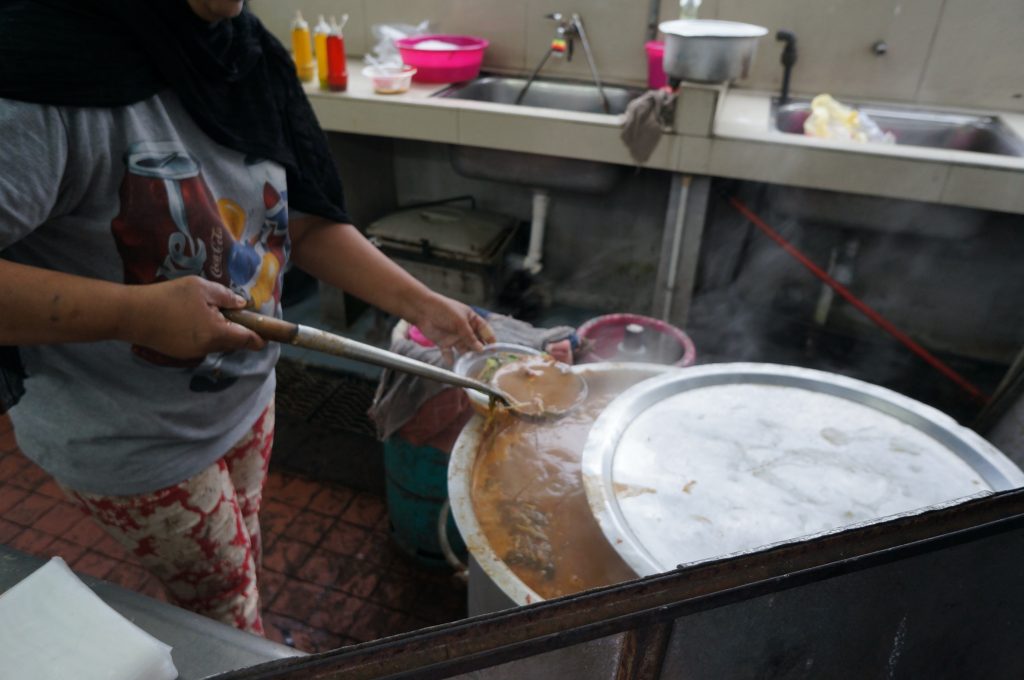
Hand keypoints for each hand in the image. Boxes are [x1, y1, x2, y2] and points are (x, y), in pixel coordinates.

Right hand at [121, 276, 265, 358]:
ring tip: (206, 310)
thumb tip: (241, 305)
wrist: (131, 314)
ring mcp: (192, 353)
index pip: (247, 340)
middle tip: (231, 311)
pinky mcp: (178, 353)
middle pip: (231, 342)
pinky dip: (202, 334)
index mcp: (218, 333)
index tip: (267, 335)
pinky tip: (188, 318)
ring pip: (215, 343)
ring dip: (218, 331)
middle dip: (236, 330)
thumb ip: (226, 296)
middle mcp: (207, 348)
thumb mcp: (201, 288)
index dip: (259, 337)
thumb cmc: (169, 297)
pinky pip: (199, 344)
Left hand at [410, 293, 495, 364]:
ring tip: (471, 367)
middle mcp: (464, 329)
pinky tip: (453, 365)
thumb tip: (481, 349)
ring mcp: (454, 337)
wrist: (422, 310)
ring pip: (464, 350)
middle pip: (475, 342)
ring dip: (467, 358)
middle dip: (479, 352)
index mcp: (471, 319)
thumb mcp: (460, 322)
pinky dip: (451, 359)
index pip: (485, 331)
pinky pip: (449, 354)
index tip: (494, 351)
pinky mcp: (444, 343)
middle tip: (484, 363)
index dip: (490, 340)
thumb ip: (470, 336)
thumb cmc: (443, 310)